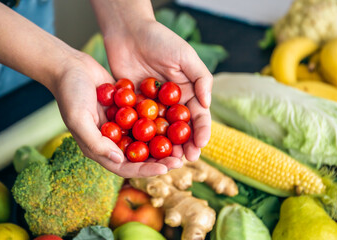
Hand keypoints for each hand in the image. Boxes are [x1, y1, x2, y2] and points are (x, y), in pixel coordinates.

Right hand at [51, 53, 181, 177]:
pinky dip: (158, 122)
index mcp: (99, 148)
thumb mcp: (79, 119)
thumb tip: (119, 160)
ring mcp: (120, 125)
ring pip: (145, 139)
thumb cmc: (69, 94)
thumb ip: (96, 142)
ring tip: (182, 143)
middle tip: (180, 158)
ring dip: (162, 142)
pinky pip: (144, 119)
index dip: (146, 170)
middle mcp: (111, 140)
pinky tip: (175, 120)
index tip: (165, 168)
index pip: (125, 167)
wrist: (70, 67)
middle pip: (139, 156)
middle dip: (159, 159)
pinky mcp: (126, 110)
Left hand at [104, 20, 212, 161]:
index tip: (200, 145)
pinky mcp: (134, 108)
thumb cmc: (160, 40)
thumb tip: (207, 104)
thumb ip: (201, 78)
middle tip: (185, 160)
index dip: (201, 131)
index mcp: (188, 93)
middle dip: (184, 146)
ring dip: (165, 148)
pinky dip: (142, 139)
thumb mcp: (185, 56)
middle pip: (181, 130)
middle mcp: (172, 104)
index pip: (198, 117)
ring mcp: (153, 107)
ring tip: (167, 161)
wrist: (129, 33)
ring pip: (161, 132)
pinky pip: (139, 125)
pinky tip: (143, 151)